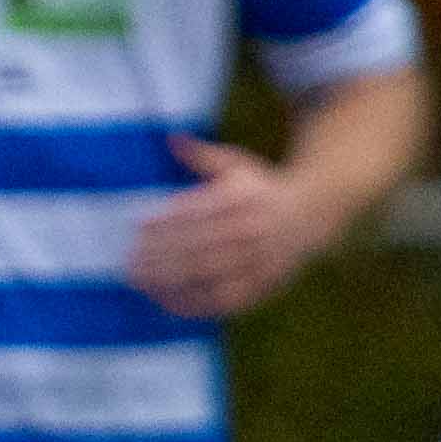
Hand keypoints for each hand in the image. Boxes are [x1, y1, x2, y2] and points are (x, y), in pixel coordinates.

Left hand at [123, 130, 336, 319]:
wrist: (312, 215)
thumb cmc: (260, 188)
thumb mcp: (237, 166)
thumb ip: (202, 156)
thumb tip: (170, 138)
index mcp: (246, 199)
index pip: (202, 212)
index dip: (168, 221)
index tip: (136, 227)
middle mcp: (255, 230)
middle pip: (202, 246)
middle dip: (162, 256)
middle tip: (128, 261)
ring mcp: (260, 260)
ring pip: (211, 274)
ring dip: (171, 281)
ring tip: (137, 281)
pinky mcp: (263, 284)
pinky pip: (224, 299)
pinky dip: (194, 303)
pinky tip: (163, 301)